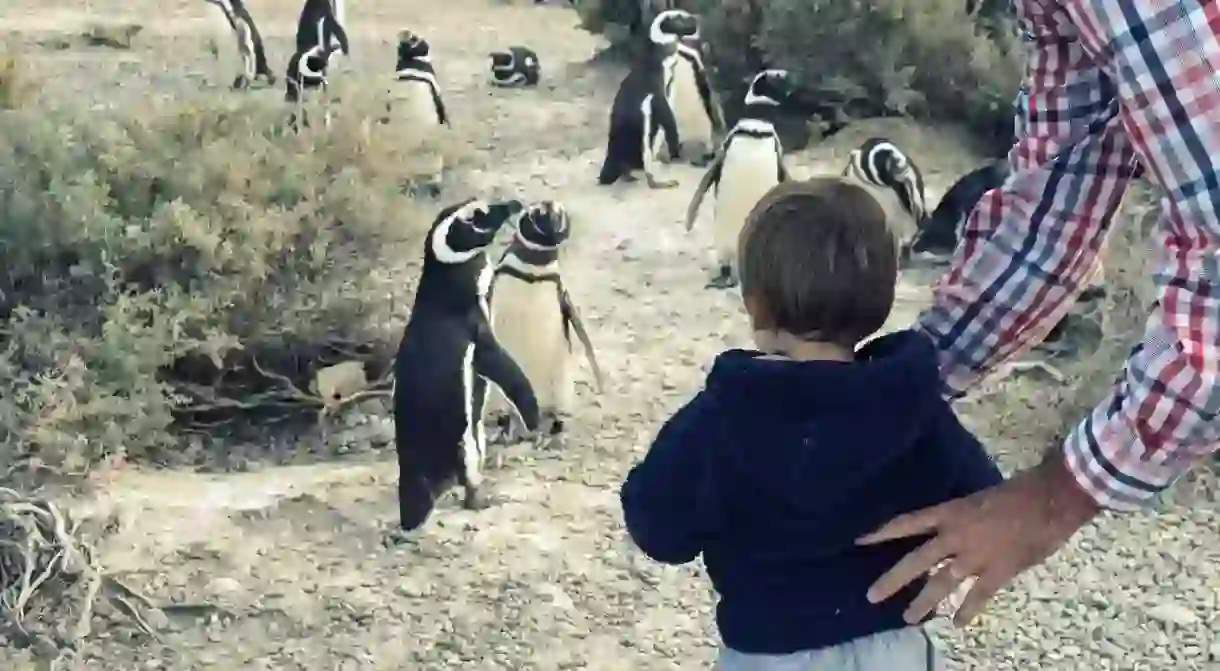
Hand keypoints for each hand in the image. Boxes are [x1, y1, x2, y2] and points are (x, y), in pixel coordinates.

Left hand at [856, 453, 1101, 625]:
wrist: (1051, 498)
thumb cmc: (1018, 492)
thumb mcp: (979, 500)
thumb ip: (962, 519)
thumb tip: (952, 534)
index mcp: (951, 512)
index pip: (908, 522)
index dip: (882, 532)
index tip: (859, 541)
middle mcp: (956, 535)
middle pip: (917, 561)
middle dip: (893, 580)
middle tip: (871, 596)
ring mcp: (976, 555)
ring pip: (942, 583)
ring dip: (924, 602)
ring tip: (909, 619)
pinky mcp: (999, 571)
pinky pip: (978, 596)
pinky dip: (967, 610)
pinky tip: (957, 624)